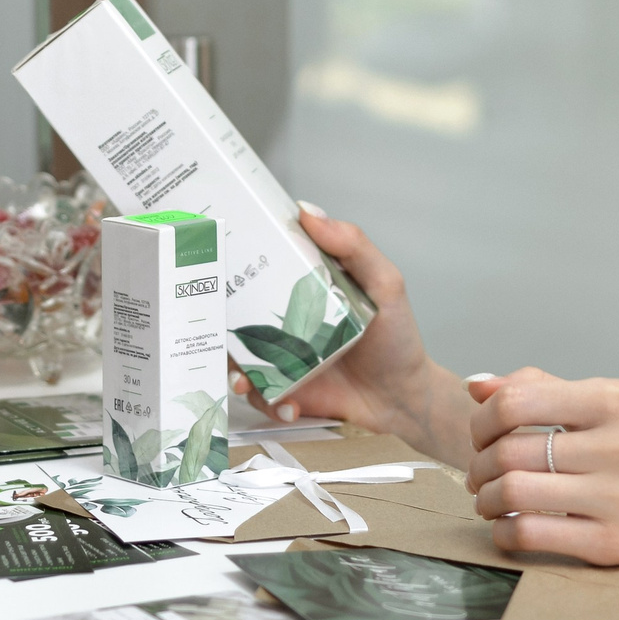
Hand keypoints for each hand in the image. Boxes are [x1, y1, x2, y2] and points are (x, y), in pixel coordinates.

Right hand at [229, 203, 471, 463]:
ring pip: (238, 360)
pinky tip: (289, 407)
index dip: (233, 261)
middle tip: (216, 330)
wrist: (404, 399)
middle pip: (235, 315)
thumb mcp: (384, 284)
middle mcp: (285, 321)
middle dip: (217, 324)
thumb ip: (353, 246)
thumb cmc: (395, 338)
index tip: (215, 257)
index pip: (260, 266)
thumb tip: (309, 212)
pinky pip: (260, 396)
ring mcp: (282, 358)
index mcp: (302, 288)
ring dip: (234, 372)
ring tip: (244, 383)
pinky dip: (268, 403)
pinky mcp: (285, 391)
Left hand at [464, 369, 618, 600]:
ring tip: (491, 501)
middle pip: (509, 449)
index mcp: (617, 400)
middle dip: (479, 464)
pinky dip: (505, 533)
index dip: (483, 420)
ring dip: (487, 499)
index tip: (483, 435)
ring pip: (514, 491)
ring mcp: (618, 497)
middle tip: (481, 474)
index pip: (517, 400)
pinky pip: (531, 535)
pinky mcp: (613, 544)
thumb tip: (478, 385)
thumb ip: (548, 391)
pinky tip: (509, 529)